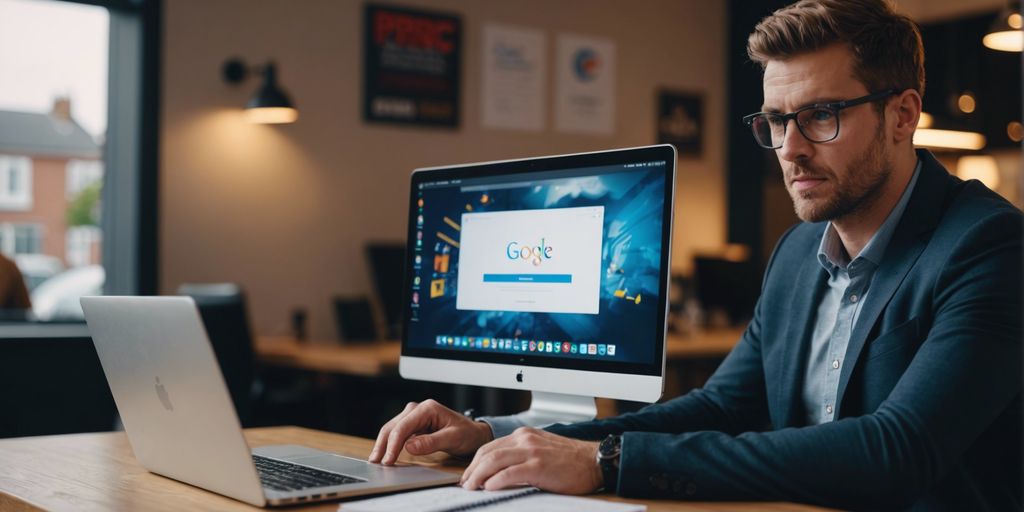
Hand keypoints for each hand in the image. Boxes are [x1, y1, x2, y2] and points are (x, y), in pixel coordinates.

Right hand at [369, 399, 493, 464]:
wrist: (473, 434)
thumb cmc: (466, 434)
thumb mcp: (453, 438)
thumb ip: (432, 442)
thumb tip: (409, 446)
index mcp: (427, 408)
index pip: (403, 426)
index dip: (393, 444)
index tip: (388, 459)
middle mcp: (417, 409)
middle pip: (393, 426)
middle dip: (383, 445)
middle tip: (376, 462)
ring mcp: (413, 416)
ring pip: (392, 429)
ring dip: (383, 444)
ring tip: (376, 460)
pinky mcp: (412, 424)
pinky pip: (397, 433)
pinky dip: (389, 444)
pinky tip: (385, 454)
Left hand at [460, 427, 601, 494]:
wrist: (594, 461)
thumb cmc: (570, 460)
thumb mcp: (541, 450)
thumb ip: (521, 456)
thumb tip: (499, 472)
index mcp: (524, 435)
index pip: (490, 447)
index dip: (475, 462)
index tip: (469, 475)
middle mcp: (525, 440)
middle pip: (487, 452)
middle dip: (472, 469)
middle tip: (465, 484)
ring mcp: (531, 452)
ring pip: (494, 460)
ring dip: (478, 475)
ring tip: (471, 487)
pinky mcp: (538, 466)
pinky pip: (510, 472)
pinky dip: (496, 480)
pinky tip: (489, 487)